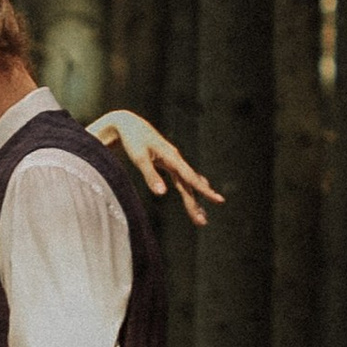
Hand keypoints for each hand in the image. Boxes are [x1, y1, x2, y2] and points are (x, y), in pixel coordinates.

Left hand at [90, 107, 223, 229]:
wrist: (128, 124)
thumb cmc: (133, 140)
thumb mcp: (140, 158)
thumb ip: (151, 176)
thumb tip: (162, 195)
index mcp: (173, 158)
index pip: (191, 178)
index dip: (204, 191)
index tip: (217, 200)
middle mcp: (176, 160)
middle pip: (189, 185)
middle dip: (196, 204)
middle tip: (203, 223)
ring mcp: (173, 161)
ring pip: (187, 183)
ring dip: (193, 200)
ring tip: (201, 217)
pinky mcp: (167, 162)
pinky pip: (182, 179)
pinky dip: (188, 189)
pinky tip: (193, 196)